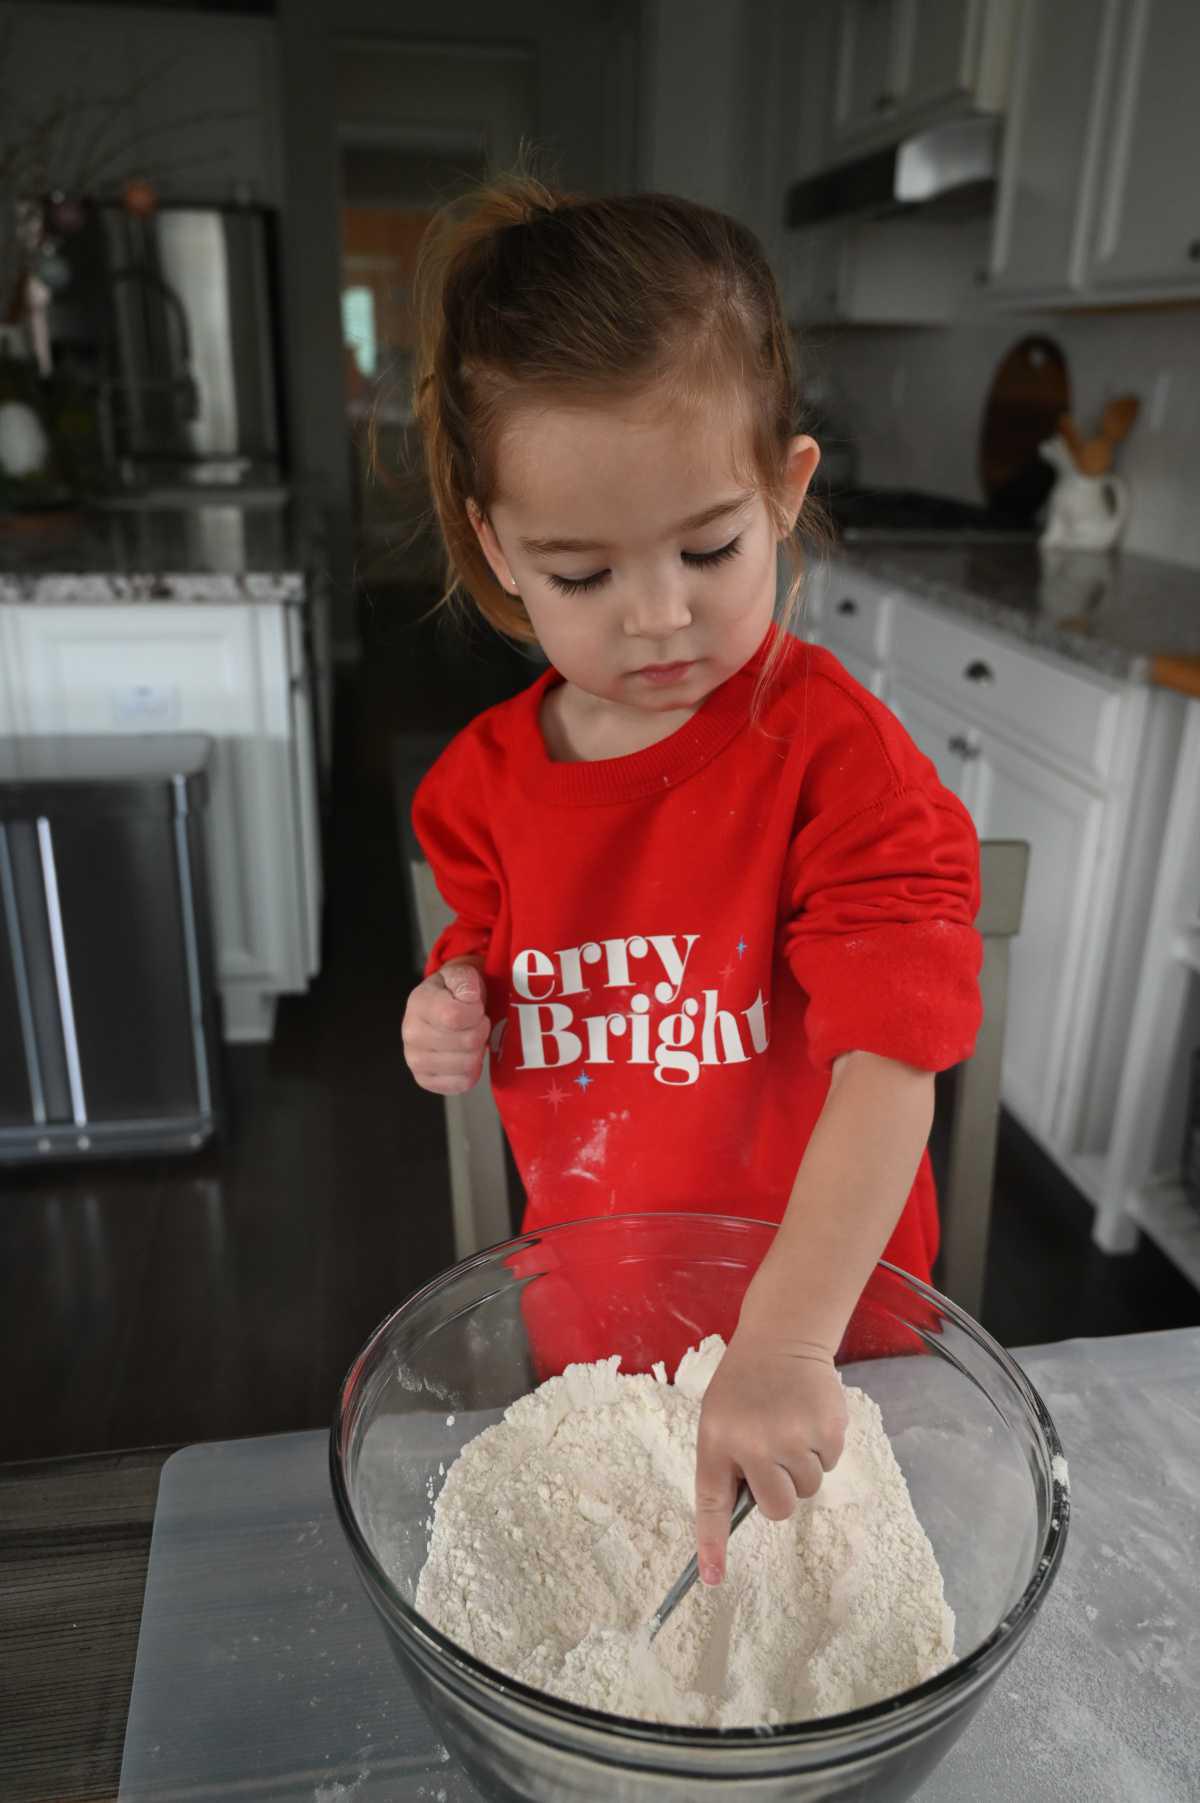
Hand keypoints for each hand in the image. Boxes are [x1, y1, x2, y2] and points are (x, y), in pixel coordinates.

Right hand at [402, 959, 490, 1094]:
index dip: (476, 1012)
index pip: (455, 1017)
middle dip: (481, 1030)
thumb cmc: (453, 994)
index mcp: (419, 1004)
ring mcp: (415, 1060)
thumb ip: (464, 980)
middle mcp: (411, 1034)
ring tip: (469, 1037)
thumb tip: (469, 998)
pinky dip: (471, 1071)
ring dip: (477, 1050)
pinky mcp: (425, 1080)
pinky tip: (465, 1056)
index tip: (476, 1007)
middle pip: (467, 1042)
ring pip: (468, 1064)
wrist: (441, 1010)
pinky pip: (462, 1083)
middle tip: (475, 1023)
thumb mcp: (459, 975)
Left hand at [694, 1330, 847, 1583]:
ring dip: (802, 1465)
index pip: (712, 1503)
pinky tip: (808, 1416)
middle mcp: (753, 1443)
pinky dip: (823, 1447)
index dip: (712, 1545)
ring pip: (807, 1488)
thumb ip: (730, 1463)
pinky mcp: (827, 1430)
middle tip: (774, 1455)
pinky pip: (830, 1465)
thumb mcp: (720, 1419)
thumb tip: (747, 1511)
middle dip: (780, 1491)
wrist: (781, 1338)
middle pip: (777, 1508)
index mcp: (717, 1441)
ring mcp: (792, 1437)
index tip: (714, 1580)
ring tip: (790, 1425)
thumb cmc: (744, 1385)